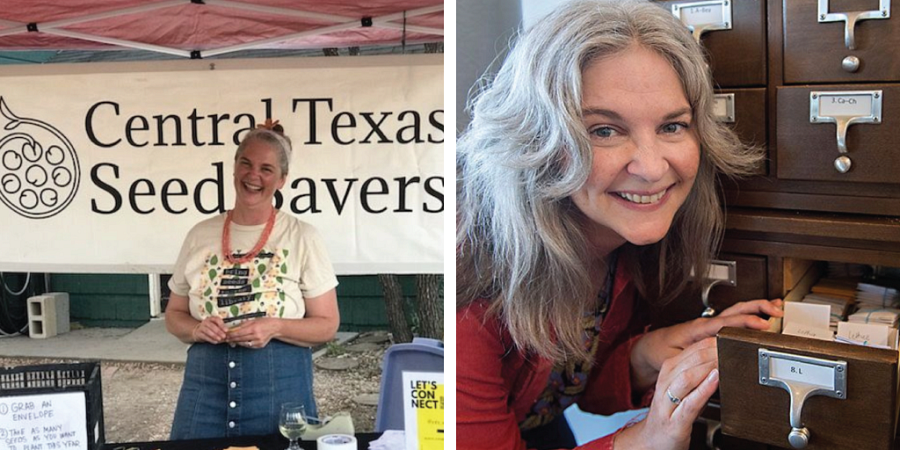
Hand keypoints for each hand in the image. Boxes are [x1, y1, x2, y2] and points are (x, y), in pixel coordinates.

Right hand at [192, 316, 227, 343]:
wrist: (198, 331)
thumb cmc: (210, 329)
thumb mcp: (215, 326)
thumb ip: (221, 328)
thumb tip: (228, 333)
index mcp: (211, 318)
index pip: (216, 319)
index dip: (222, 325)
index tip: (226, 330)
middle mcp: (206, 322)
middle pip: (212, 326)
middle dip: (218, 331)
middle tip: (224, 336)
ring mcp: (201, 327)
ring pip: (208, 331)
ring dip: (214, 335)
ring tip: (219, 339)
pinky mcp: (198, 333)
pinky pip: (204, 336)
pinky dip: (210, 339)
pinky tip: (215, 342)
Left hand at [225, 317, 281, 348]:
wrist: (275, 327)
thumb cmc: (264, 322)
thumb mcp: (253, 320)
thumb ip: (242, 325)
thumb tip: (233, 329)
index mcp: (253, 328)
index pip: (239, 333)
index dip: (231, 334)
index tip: (226, 335)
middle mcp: (256, 336)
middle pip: (240, 339)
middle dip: (232, 339)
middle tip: (227, 339)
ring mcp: (258, 341)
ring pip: (244, 343)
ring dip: (237, 342)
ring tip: (232, 341)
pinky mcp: (259, 345)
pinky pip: (249, 345)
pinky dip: (244, 344)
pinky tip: (241, 342)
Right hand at [614, 338, 719, 449]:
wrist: (652, 441)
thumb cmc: (671, 415)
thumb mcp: (683, 390)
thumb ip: (699, 374)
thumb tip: (722, 359)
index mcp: (669, 372)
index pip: (691, 350)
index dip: (711, 341)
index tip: (730, 336)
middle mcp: (666, 383)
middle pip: (690, 360)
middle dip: (712, 351)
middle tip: (732, 344)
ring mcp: (668, 402)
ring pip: (687, 377)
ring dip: (708, 366)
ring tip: (725, 359)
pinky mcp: (675, 421)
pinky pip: (689, 402)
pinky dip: (703, 389)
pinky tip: (715, 380)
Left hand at [631, 299, 782, 389]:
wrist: (649, 348)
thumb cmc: (660, 351)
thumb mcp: (675, 358)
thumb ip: (693, 357)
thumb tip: (714, 359)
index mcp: (697, 329)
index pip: (727, 322)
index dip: (746, 322)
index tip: (763, 323)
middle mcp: (705, 324)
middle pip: (735, 310)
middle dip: (757, 307)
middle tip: (776, 310)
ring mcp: (709, 325)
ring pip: (736, 312)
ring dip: (756, 308)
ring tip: (775, 307)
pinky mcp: (711, 330)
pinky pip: (733, 320)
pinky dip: (749, 316)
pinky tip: (760, 316)